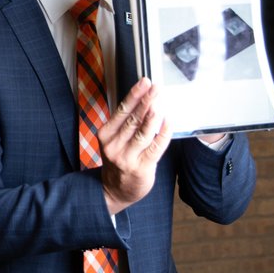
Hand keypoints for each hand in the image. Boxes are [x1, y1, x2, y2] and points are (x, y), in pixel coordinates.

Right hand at [98, 77, 171, 213]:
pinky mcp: (141, 168)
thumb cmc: (119, 160)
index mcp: (105, 134)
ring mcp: (126, 158)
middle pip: (132, 119)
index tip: (144, 82)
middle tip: (156, 88)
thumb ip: (126, 123)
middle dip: (146, 101)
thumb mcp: (115, 140)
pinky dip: (163, 134)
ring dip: (152, 116)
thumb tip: (146, 100)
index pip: (122, 110)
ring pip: (142, 132)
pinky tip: (168, 122)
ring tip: (159, 102)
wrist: (115, 190)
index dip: (134, 95)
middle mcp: (113, 145)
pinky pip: (155, 147)